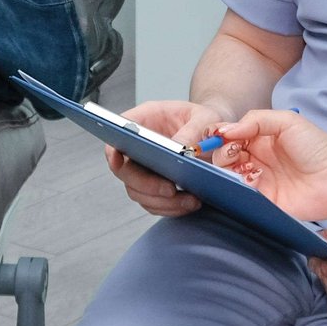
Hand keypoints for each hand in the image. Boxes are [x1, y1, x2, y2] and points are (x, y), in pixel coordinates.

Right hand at [105, 100, 223, 217]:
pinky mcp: (154, 186)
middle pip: (125, 171)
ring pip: (139, 192)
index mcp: (143, 120)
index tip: (118, 161)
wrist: (213, 135)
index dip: (112, 150)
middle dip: (146, 185)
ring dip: (162, 201)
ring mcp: (143, 168)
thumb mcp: (205, 118)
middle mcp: (138, 146)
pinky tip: (190, 203)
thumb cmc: (204, 119)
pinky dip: (170, 208)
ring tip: (190, 200)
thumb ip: (192, 131)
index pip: (117, 135)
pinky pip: (154, 203)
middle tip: (171, 190)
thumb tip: (180, 150)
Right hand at [210, 110, 326, 220]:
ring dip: (227, 172)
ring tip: (242, 168)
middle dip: (221, 155)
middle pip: (224, 158)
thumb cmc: (318, 147)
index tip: (215, 138)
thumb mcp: (286, 122)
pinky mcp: (262, 203)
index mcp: (259, 139)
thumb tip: (224, 129)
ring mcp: (258, 182)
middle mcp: (256, 160)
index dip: (220, 137)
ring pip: (228, 177)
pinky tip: (245, 183)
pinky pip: (240, 198)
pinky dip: (235, 190)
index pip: (229, 137)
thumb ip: (255, 120)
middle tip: (231, 154)